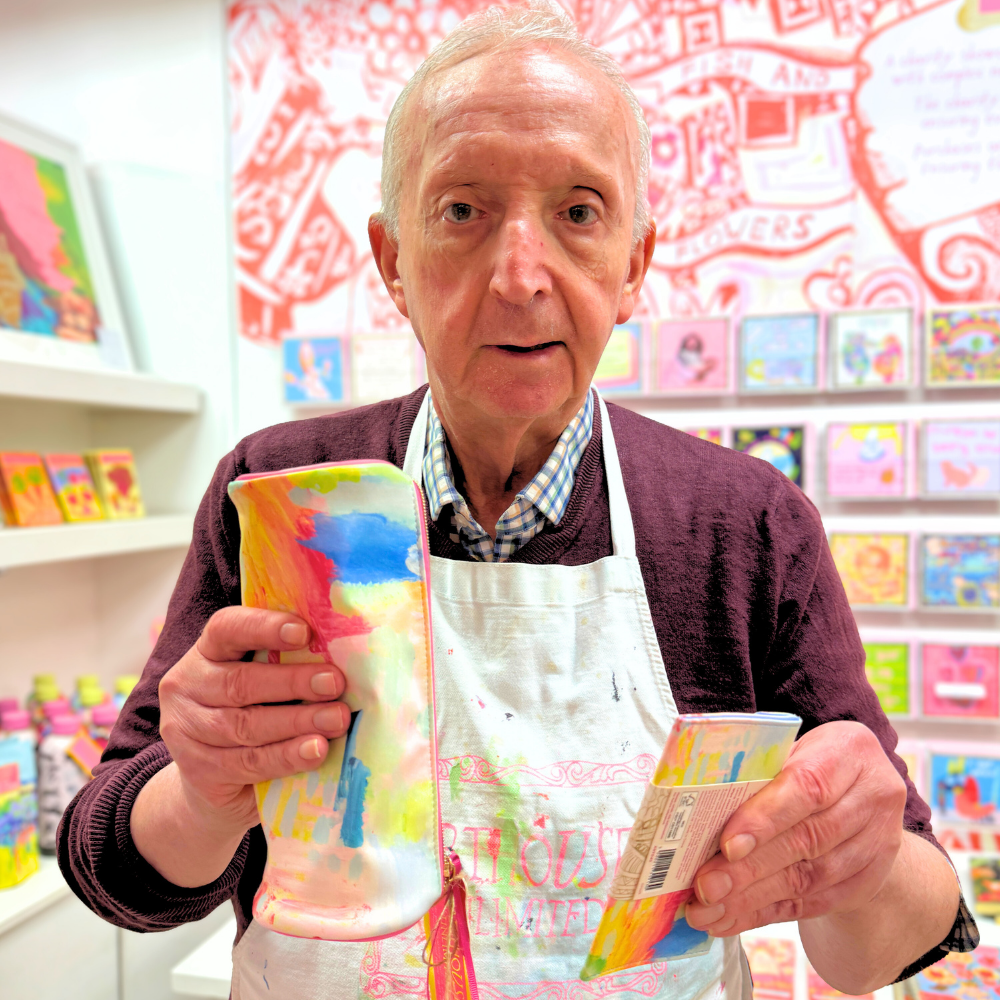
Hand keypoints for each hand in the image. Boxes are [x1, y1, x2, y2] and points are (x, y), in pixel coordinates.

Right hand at [157, 606, 350, 834]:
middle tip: (335, 683)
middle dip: (293, 682)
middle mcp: (187, 686)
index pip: (226, 628)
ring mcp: (187, 732)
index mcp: (206, 652)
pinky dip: (287, 756)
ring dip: (298, 721)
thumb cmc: (251, 713)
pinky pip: (249, 762)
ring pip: (247, 725)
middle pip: (241, 682)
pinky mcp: (199, 772)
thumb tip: (342, 655)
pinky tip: (316, 750)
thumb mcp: (261, 682)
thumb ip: (286, 663)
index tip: (304, 632)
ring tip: (337, 719)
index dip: (264, 628)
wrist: (212, 783)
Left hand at [685, 721, 906, 936]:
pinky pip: (813, 903)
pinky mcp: (868, 881)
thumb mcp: (789, 749)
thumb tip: (701, 807)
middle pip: (806, 840)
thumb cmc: (807, 760)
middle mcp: (874, 796)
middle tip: (705, 887)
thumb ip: (757, 772)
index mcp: (849, 750)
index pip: (807, 787)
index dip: (765, 818)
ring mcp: (878, 843)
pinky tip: (730, 919)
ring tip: (708, 909)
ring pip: (809, 879)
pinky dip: (766, 913)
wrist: (863, 793)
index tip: (727, 845)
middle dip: (749, 868)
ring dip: (752, 898)